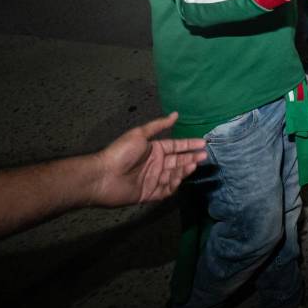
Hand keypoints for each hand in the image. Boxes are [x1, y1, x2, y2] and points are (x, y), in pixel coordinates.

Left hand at [90, 112, 206, 206]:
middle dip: (191, 157)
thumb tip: (176, 114)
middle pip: (178, 160)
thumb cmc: (121, 152)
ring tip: (193, 165)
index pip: (176, 146)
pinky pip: (166, 189)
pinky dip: (174, 184)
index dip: (189, 144)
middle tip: (204, 156)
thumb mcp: (140, 134)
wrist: (103, 176)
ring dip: (184, 170)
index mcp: (154, 149)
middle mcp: (156, 163)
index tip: (203, 143)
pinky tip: (179, 177)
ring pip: (174, 175)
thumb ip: (159, 125)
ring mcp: (153, 179)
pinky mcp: (149, 193)